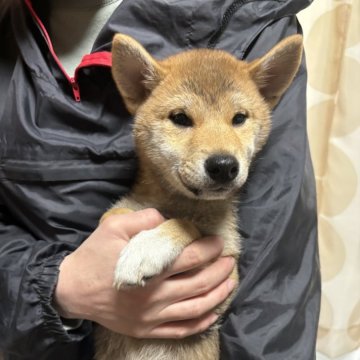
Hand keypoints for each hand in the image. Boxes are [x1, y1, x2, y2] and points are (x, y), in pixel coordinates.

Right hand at [54, 208, 235, 338]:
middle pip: (199, 284)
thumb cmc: (94, 257)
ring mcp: (152, 316)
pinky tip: (213, 312)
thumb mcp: (114, 227)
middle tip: (230, 260)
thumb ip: (143, 220)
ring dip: (218, 295)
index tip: (218, 243)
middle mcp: (155, 296)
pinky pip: (182, 329)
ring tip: (229, 283)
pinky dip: (202, 321)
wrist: (72, 290)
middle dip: (220, 271)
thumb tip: (167, 219)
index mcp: (150, 270)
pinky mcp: (147, 329)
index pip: (190, 258)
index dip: (209, 250)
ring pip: (196, 308)